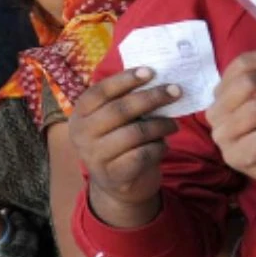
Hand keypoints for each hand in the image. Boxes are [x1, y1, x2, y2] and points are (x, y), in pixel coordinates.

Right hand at [68, 67, 180, 227]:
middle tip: (175, 91)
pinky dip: (159, 147)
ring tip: (173, 123)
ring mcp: (95, 157)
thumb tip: (156, 77)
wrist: (116, 185)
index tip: (151, 72)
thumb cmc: (118, 141)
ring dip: (160, 125)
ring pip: (135, 133)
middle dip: (152, 98)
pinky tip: (164, 145)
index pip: (101, 91)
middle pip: (120, 110)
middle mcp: (82, 134)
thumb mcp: (112, 120)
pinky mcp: (114, 175)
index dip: (126, 79)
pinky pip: (143, 155)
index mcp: (80, 114)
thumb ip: (125, 100)